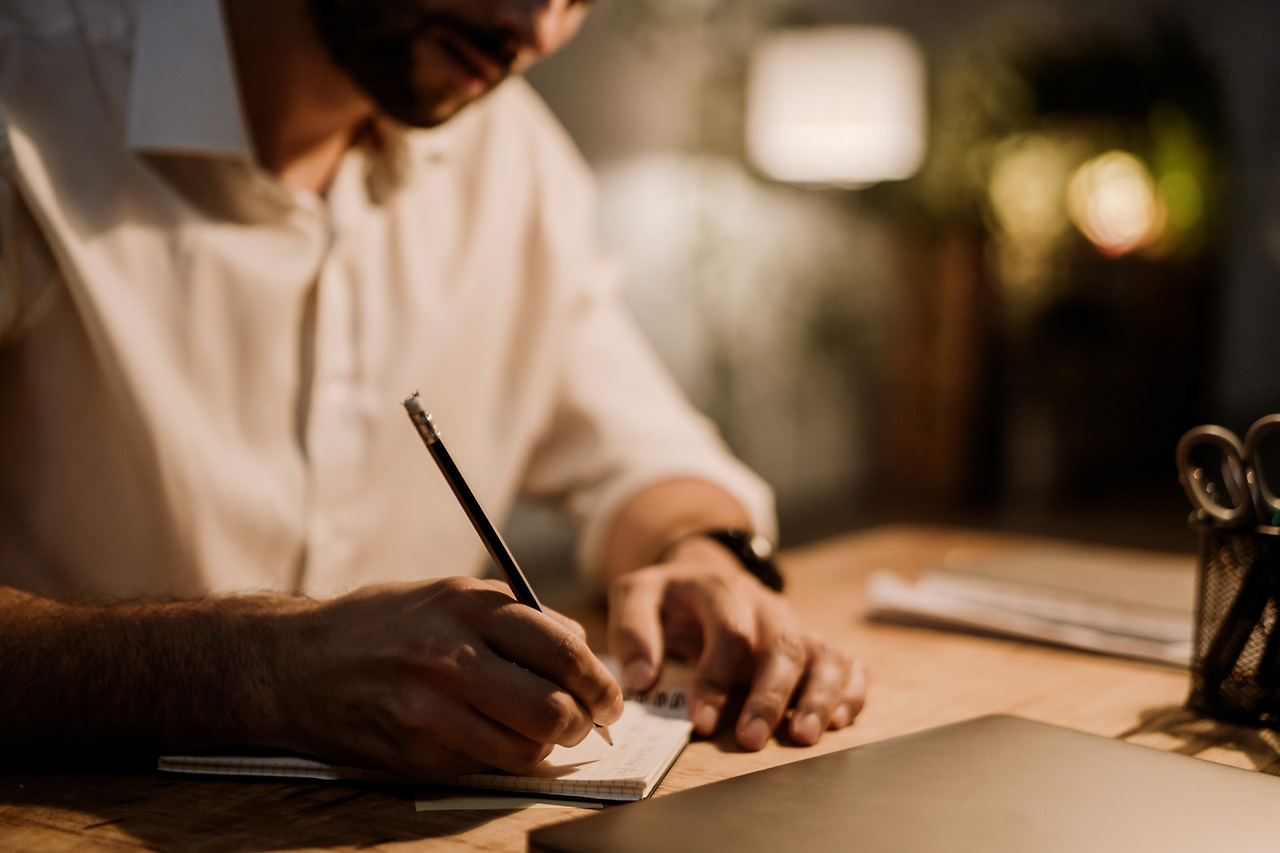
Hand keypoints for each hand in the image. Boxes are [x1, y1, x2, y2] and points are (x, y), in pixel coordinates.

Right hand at [273, 578, 623, 779]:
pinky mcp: (416, 752)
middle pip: (555, 707)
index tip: (610, 695)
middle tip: (587, 722)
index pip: (563, 649)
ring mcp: (432, 708)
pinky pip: (488, 765)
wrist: (294, 664)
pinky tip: (499, 741)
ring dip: (549, 748)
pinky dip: (507, 759)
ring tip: (544, 734)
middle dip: (585, 721)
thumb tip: (581, 648)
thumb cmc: (380, 624)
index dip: (599, 680)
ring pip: (528, 748)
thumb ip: (516, 616)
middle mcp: (451, 654)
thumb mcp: (447, 594)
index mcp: (468, 605)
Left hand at [606, 537, 864, 750]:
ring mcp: (795, 624)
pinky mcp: (814, 643)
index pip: (728, 633)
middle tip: (751, 740)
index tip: (702, 722)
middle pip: (782, 646)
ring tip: (803, 737)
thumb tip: (640, 681)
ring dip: (817, 697)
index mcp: (721, 589)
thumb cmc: (668, 598)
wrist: (702, 572)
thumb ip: (632, 632)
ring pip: (822, 655)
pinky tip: (839, 720)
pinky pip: (847, 662)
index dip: (716, 679)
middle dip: (769, 698)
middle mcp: (765, 606)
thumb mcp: (635, 596)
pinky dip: (851, 690)